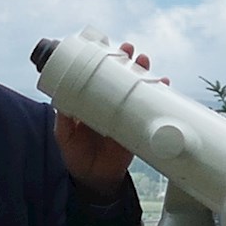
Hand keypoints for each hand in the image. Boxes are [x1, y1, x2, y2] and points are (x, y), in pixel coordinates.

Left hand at [58, 41, 145, 196]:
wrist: (95, 179)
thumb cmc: (76, 154)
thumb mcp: (65, 136)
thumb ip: (65, 122)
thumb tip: (64, 106)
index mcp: (91, 101)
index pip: (99, 75)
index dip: (104, 60)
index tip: (107, 46)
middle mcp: (109, 103)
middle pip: (121, 76)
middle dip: (128, 61)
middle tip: (129, 51)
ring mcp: (125, 113)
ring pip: (137, 88)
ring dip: (143, 74)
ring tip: (144, 63)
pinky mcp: (137, 126)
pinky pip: (149, 108)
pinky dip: (157, 96)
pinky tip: (162, 87)